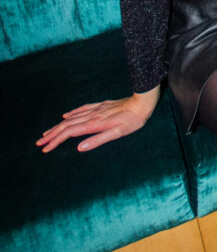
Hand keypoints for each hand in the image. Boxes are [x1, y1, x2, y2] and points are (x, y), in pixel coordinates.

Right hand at [36, 86, 160, 152]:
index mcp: (94, 124)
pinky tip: (66, 116)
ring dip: (58, 126)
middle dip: (52, 134)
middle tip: (40, 143)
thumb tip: (79, 148)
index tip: (45, 148)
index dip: (56, 141)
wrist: (142, 103)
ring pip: (72, 118)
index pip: (69, 133)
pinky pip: (82, 109)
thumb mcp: (117, 133)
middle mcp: (92, 115)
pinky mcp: (102, 105)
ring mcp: (96, 109)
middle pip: (67, 125)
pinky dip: (72, 113)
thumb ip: (98, 140)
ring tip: (48, 132)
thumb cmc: (132, 121)